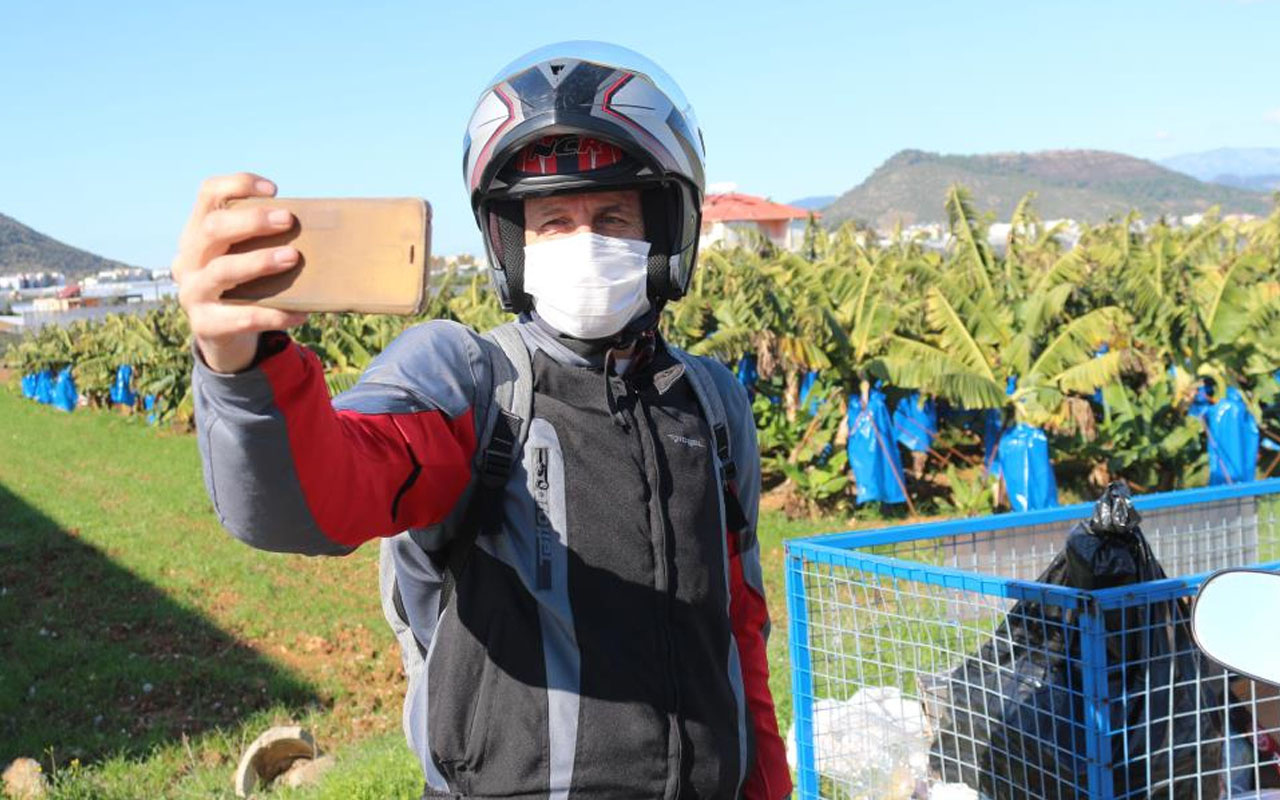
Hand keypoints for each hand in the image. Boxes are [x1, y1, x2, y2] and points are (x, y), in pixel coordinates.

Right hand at [173, 172, 309, 372]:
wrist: (221, 335)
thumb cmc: (243, 284)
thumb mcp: (243, 255)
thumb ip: (261, 239)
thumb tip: (318, 226)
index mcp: (197, 233)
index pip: (207, 194)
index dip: (237, 185)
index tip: (274, 189)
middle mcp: (189, 259)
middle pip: (212, 229)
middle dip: (252, 221)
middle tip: (288, 220)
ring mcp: (193, 292)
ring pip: (222, 271)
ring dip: (259, 261)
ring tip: (293, 257)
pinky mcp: (205, 324)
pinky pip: (241, 317)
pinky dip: (273, 314)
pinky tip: (300, 313)